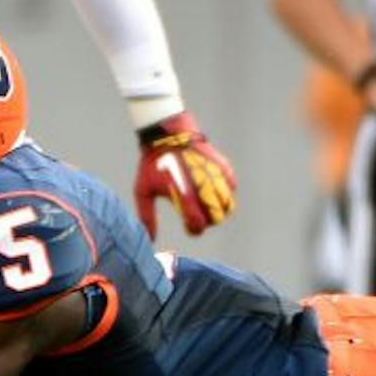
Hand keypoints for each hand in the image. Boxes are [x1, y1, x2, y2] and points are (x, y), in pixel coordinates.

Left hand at [134, 111, 236, 237]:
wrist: (168, 134)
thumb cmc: (153, 163)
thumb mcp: (143, 190)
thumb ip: (147, 217)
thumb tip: (151, 241)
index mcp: (184, 195)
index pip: (198, 224)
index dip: (194, 230)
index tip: (188, 226)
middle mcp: (203, 187)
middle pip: (217, 218)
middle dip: (209, 221)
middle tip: (199, 214)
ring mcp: (215, 176)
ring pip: (228, 205)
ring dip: (219, 209)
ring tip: (207, 203)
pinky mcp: (223, 167)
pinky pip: (232, 187)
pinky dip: (225, 192)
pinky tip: (212, 188)